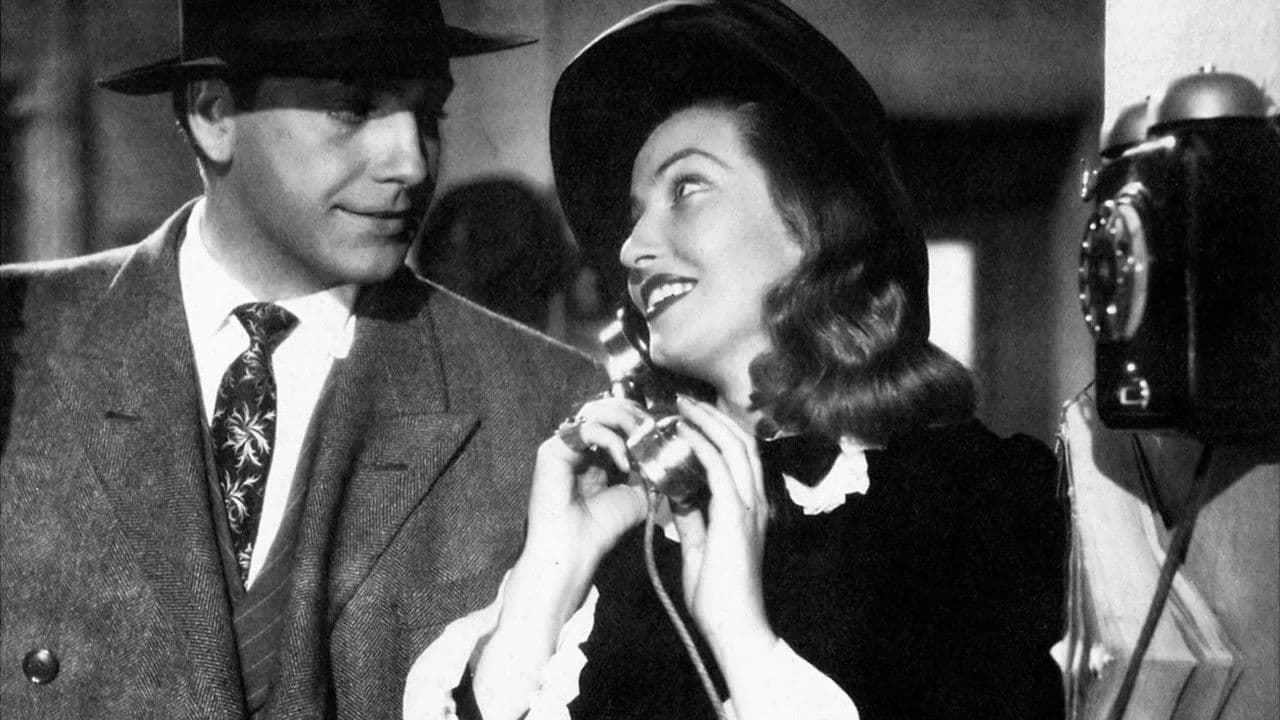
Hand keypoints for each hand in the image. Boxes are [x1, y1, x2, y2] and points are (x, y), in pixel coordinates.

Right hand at [473, 397, 651, 719]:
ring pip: (598, 412)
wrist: (573, 554)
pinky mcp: (552, 450)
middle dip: (637, 416)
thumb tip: (666, 445)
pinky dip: (612, 440)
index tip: (664, 434)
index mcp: (594, 453)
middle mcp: (577, 445)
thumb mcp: (636, 493)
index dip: (642, 420)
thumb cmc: (602, 530)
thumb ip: (646, 467)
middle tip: (655, 433)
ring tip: (643, 444)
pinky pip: (587, 429)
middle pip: (607, 407)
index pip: (618, 418)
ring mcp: (564, 445)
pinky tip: (625, 462)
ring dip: (627, 424)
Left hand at [669, 396, 775, 655]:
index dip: (718, 431)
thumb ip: (692, 520)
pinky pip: (719, 467)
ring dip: (707, 422)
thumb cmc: (719, 595)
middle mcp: (755, 501)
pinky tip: (681, 433)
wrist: (735, 626)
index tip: (691, 417)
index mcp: (749, 508)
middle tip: (685, 400)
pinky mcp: (736, 515)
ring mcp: (750, 507)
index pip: (739, 457)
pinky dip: (700, 444)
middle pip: (741, 442)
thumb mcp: (700, 549)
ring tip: (682, 406)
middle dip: (713, 416)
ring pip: (734, 447)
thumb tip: (675, 496)